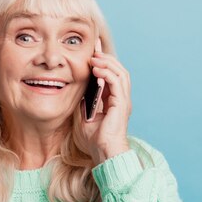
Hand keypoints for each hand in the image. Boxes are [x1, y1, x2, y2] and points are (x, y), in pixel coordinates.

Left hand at [80, 39, 131, 164]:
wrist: (103, 152)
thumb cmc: (95, 141)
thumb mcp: (84, 118)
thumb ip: (84, 104)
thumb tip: (78, 92)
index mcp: (114, 101)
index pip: (111, 76)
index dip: (103, 62)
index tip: (94, 51)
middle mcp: (121, 99)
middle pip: (119, 70)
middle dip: (106, 58)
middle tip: (94, 49)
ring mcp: (123, 101)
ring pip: (121, 73)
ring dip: (107, 63)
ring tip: (95, 57)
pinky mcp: (122, 104)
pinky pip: (117, 82)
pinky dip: (107, 73)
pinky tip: (97, 70)